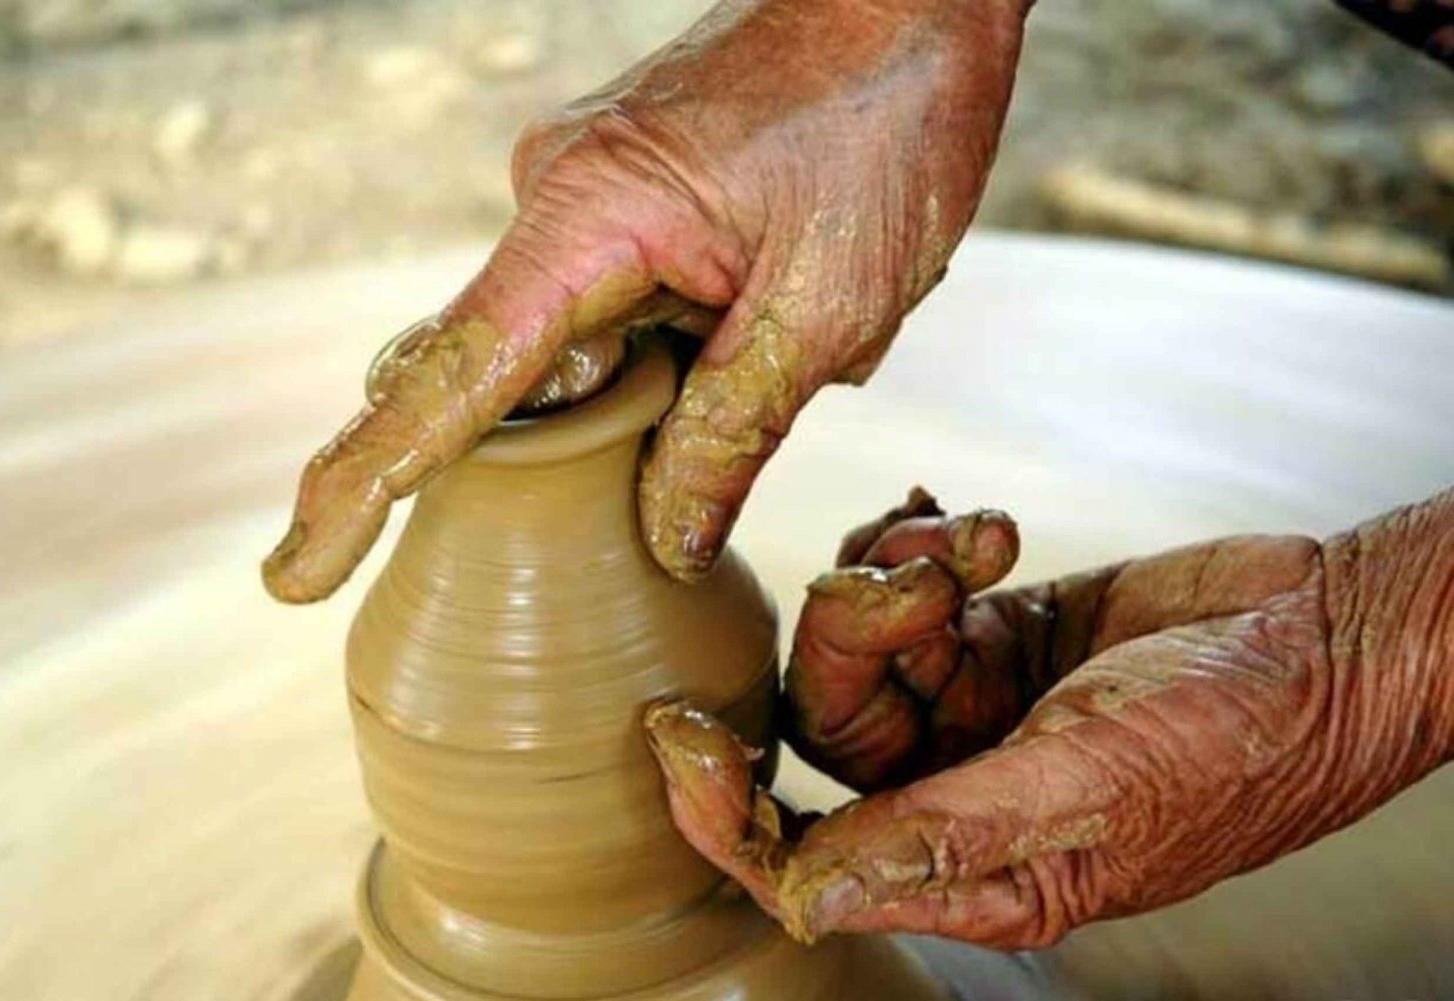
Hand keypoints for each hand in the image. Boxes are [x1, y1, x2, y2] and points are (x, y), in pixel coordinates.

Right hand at [261, 0, 1030, 601]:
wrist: (911, 1)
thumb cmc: (884, 126)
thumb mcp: (827, 308)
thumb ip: (733, 432)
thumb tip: (666, 541)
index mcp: (586, 220)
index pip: (448, 379)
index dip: (363, 486)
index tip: (293, 573)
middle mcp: (554, 200)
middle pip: (488, 373)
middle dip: (555, 444)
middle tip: (671, 421)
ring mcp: (582, 195)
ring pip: (567, 345)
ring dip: (653, 381)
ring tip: (777, 307)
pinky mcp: (622, 199)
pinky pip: (607, 303)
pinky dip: (665, 343)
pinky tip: (758, 301)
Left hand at [646, 489, 1453, 947]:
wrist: (1326, 633)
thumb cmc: (1237, 735)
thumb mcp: (1089, 790)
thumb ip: (941, 838)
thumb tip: (802, 897)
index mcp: (974, 866)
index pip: (803, 858)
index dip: (726, 810)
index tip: (677, 733)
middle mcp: (960, 789)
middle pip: (825, 726)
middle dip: (851, 642)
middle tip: (919, 586)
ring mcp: (974, 704)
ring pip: (857, 644)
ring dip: (892, 579)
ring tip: (972, 545)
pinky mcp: (993, 630)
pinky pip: (903, 588)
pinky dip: (916, 549)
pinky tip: (966, 526)